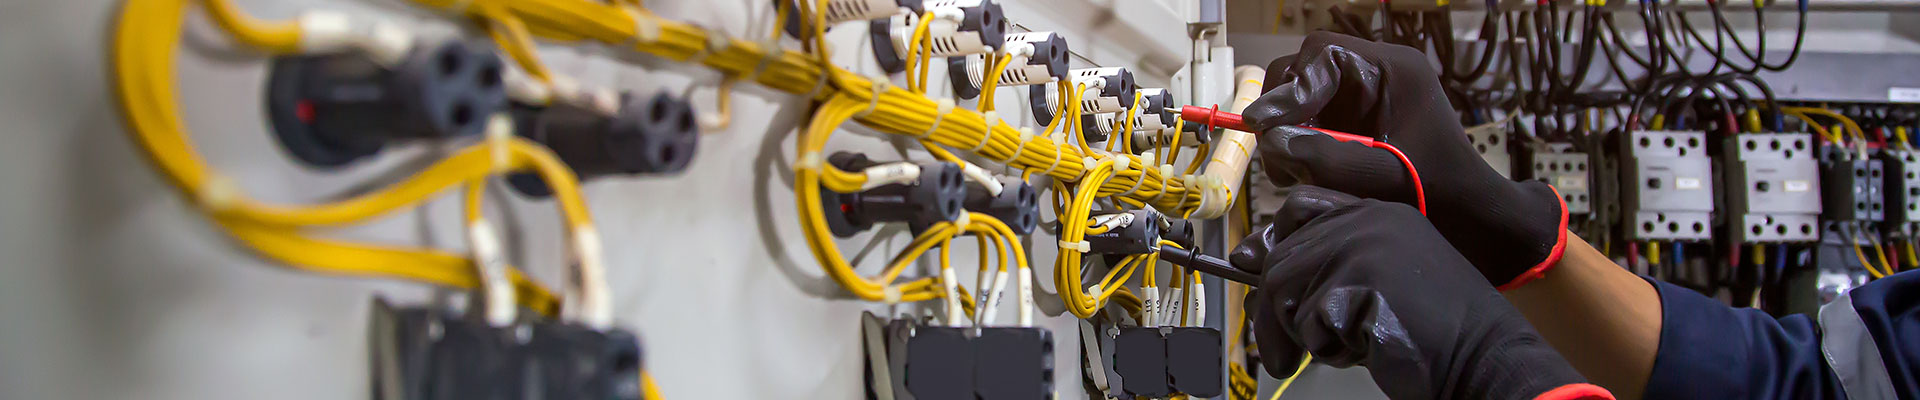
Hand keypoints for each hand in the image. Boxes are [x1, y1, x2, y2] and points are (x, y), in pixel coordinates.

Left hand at [1231, 186, 1610, 399]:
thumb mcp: (1375, 283)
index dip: (1274, 245)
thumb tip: (1246, 259)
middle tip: (1288, 352)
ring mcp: (1365, 244)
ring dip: (1301, 331)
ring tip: (1343, 347)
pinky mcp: (1361, 279)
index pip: (1299, 207)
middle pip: (1280, 254)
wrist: (1487, 359)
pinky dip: (1326, 348)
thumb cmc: (1435, 331)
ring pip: (1283, 287)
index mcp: (1379, 211)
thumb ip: (1324, 266)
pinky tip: (1365, 350)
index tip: (1261, 280)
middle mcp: (1370, 218)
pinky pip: (1307, 319)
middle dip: (1276, 309)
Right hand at [1242, 32, 1567, 289]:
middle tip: (1277, 154)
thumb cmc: (1441, 193)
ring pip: (1300, 97)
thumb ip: (1327, 157)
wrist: (1470, 217)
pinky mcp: (1351, 120)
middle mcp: (1375, 74)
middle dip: (1283, 110)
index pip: (1322, 56)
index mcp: (1393, 70)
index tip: (1262, 124)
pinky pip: (1308, 121)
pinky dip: (1297, 146)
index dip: (1287, 88)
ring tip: (1290, 171)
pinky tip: (1302, 173)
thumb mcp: (1384, 176)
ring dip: (1286, 131)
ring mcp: (1362, 96)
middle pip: (1304, 70)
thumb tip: (1273, 140)